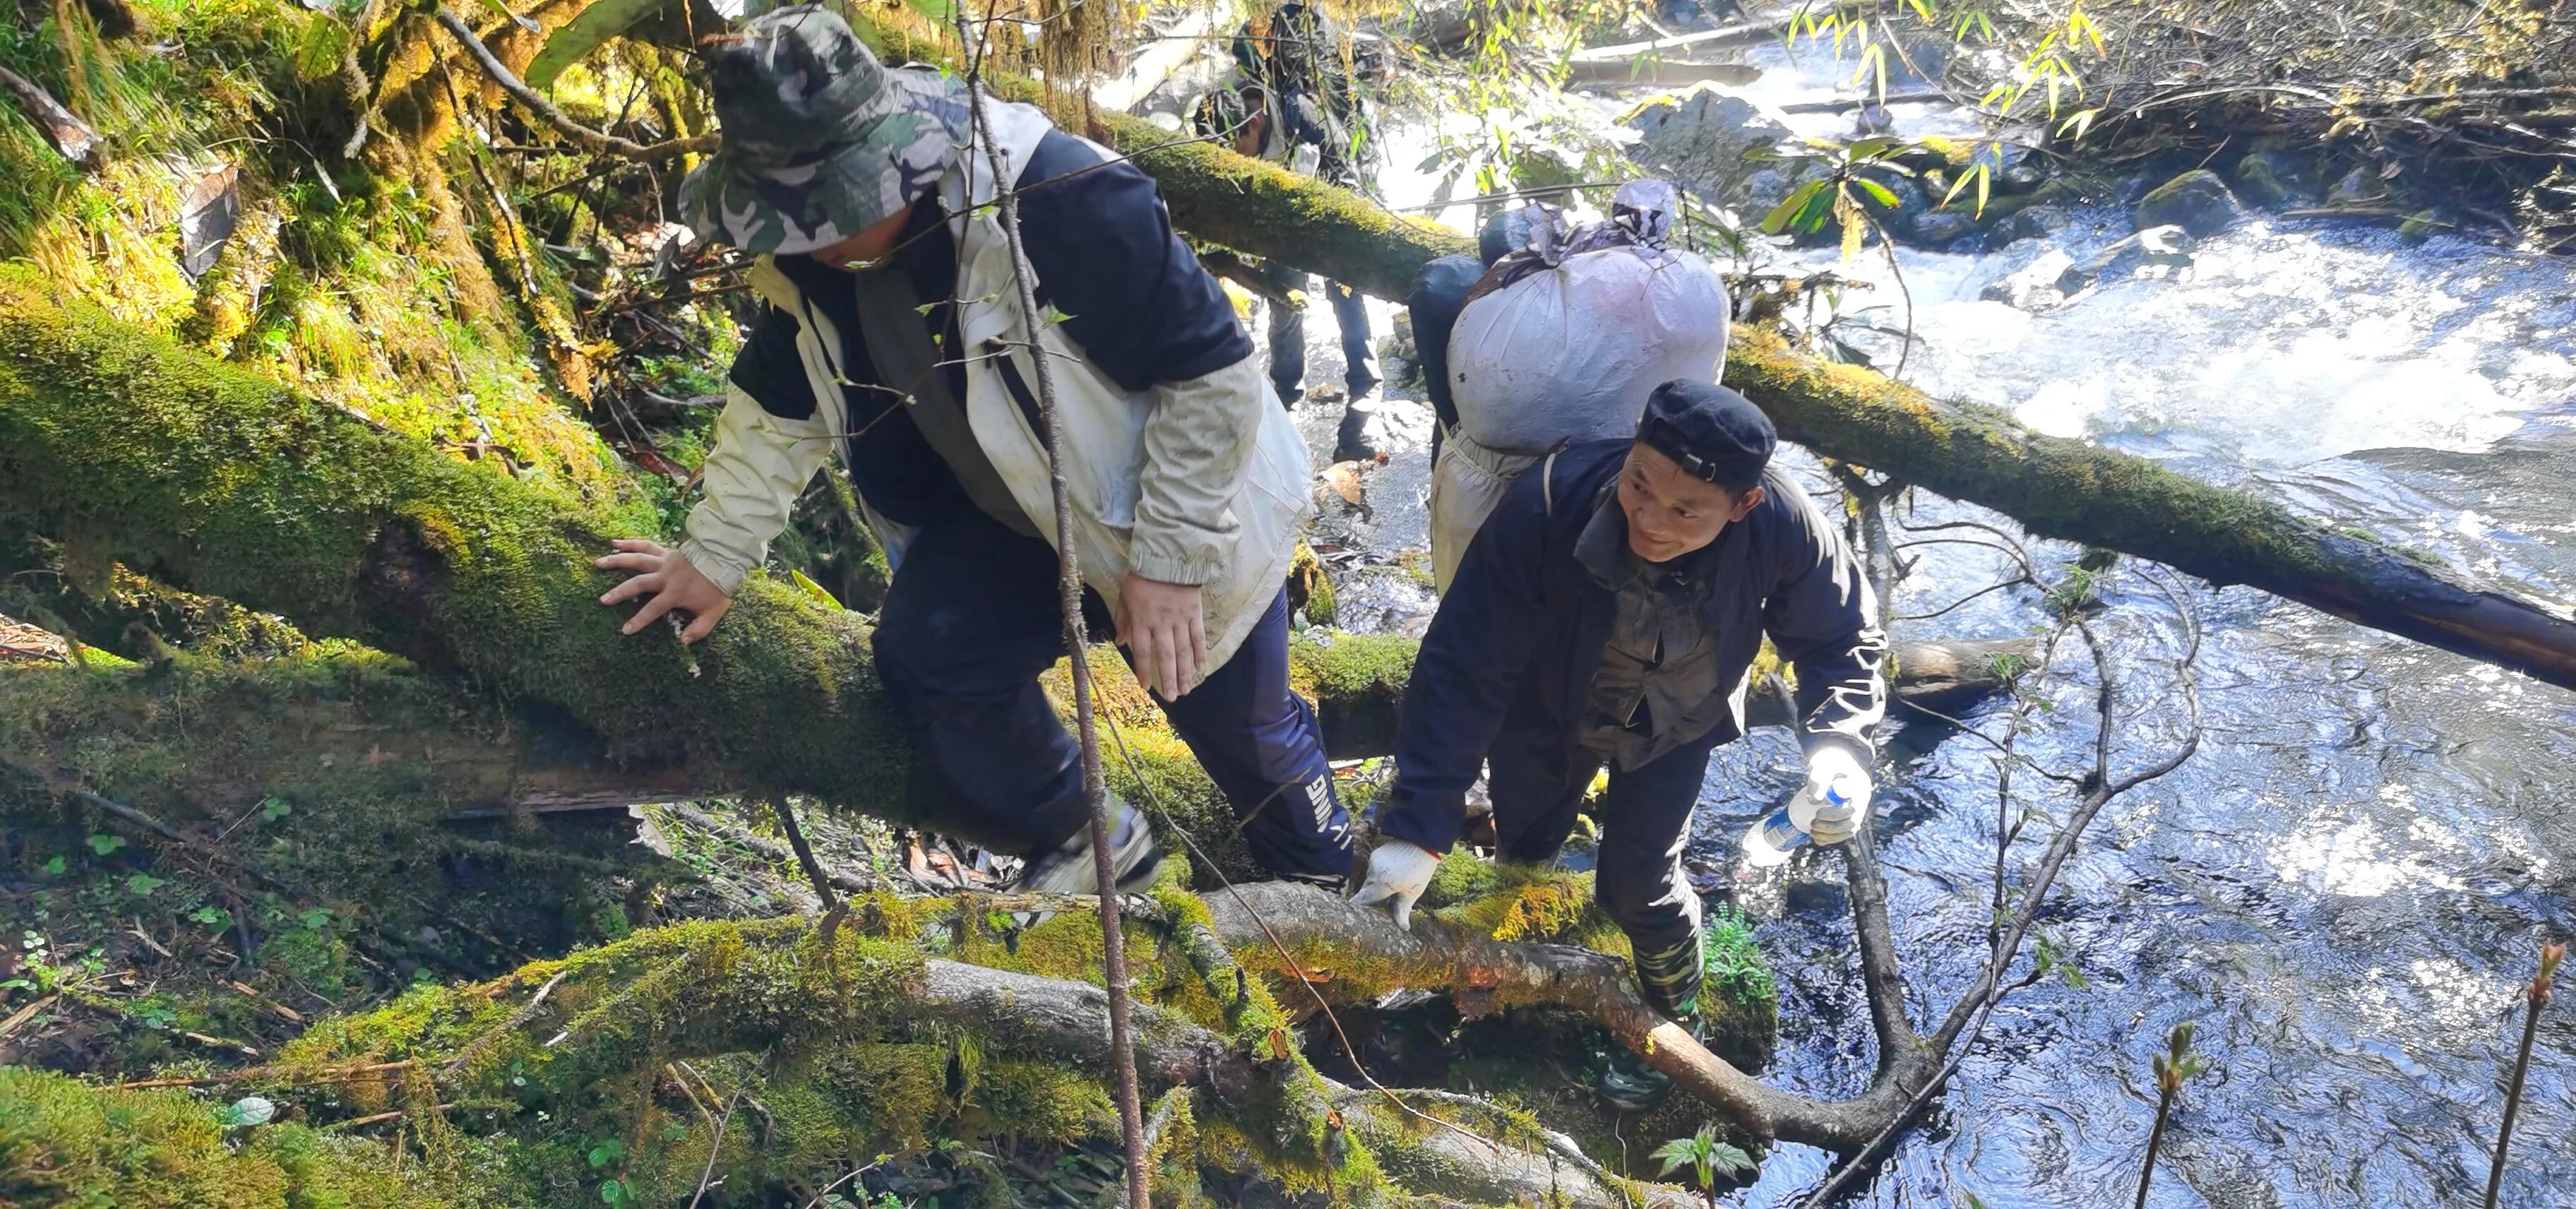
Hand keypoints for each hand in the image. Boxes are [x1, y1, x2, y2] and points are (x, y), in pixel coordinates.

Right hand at [595, 539, 731, 643]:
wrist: (726, 560)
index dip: (639, 620)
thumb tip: (683, 641)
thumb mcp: (713, 613)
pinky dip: (630, 543)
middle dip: (619, 592)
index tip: (625, 630)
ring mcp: (664, 562)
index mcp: (675, 593)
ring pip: (636, 560)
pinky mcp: (665, 552)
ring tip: (598, 563)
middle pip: (638, 583)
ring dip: (616, 561)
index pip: (653, 609)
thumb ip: (699, 629)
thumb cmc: (718, 588)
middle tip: (603, 600)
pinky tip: (614, 543)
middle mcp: (666, 576)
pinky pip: (645, 546)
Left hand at [1117, 573, 1205, 700]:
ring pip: (1183, 651)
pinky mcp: (1195, 613)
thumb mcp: (1125, 596)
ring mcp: (1180, 620)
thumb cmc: (1142, 577)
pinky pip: (1198, 636)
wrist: (1168, 556)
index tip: (1146, 687)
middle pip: (1165, 656)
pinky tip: (1200, 667)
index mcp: (1142, 620)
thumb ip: (1123, 619)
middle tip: (1172, 698)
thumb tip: (1120, 641)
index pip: (1142, 651)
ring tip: (1186, 689)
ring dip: (1184, 672)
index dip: (1143, 671)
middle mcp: (1161, 624)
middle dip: (1168, 679)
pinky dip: (1200, 653)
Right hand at [1348, 838, 1438, 930]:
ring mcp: (1372, 862)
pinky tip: (1392, 875)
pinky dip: (1379, 876)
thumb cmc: (1420, 868)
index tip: (1357, 918)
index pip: (1361, 901)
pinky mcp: (1374, 855)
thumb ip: (1402, 910)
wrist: (1421, 840)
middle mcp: (1373, 873)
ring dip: (1376, 887)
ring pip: (1369, 881)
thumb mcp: (1413, 892)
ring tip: (1393, 888)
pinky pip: (1373, 871)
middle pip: (1365, 892)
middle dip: (1371, 900)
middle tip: (1381, 906)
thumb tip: (1403, 928)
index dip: (1358, 910)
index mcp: (1383, 884)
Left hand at [1791, 746, 1871, 845]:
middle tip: (1812, 824)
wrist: (1835, 760)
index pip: (1852, 809)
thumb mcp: (1823, 765)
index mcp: (1860, 788)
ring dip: (1831, 836)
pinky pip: (1844, 832)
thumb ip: (1819, 779)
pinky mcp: (1848, 816)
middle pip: (1851, 824)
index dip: (1834, 815)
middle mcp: (1862, 801)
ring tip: (1812, 832)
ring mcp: (1856, 810)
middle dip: (1831, 828)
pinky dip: (1831, 838)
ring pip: (1849, 831)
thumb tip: (1814, 801)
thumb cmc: (1829, 760)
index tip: (1817, 813)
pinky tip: (1818, 839)